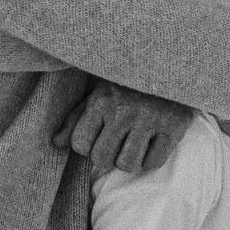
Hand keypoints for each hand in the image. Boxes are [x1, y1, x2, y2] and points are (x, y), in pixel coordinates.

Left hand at [52, 80, 192, 174]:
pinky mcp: (173, 128)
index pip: (80, 144)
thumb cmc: (129, 81)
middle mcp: (124, 111)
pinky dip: (150, 159)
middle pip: (102, 158)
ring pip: (127, 164)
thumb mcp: (99, 91)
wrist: (173, 64)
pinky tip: (151, 143)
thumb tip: (56, 142)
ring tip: (133, 144)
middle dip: (106, 155)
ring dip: (128, 160)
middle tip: (116, 141)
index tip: (97, 137)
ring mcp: (150, 120)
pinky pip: (153, 163)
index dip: (86, 146)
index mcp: (102, 100)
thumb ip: (76, 117)